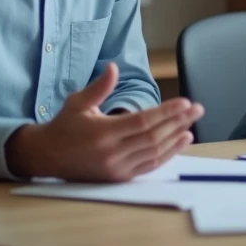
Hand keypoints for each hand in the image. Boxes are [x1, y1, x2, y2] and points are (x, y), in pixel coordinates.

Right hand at [5, 63, 204, 181]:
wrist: (47, 157)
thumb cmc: (64, 126)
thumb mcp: (77, 103)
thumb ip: (98, 87)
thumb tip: (113, 67)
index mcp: (102, 132)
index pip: (142, 122)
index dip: (166, 113)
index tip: (185, 103)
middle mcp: (111, 153)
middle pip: (154, 137)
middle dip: (179, 122)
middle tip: (198, 108)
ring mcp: (116, 168)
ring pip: (155, 153)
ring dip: (177, 138)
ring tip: (192, 122)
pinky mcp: (119, 177)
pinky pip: (149, 166)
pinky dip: (168, 154)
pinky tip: (181, 140)